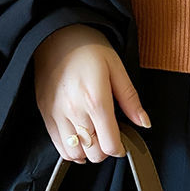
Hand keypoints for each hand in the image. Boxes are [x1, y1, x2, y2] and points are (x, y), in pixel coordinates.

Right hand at [32, 23, 150, 163]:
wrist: (57, 35)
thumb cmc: (89, 48)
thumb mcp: (117, 68)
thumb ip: (130, 100)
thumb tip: (144, 123)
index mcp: (96, 100)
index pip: (110, 145)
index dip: (120, 148)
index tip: (123, 142)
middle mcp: (75, 112)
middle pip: (94, 153)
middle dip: (105, 149)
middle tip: (109, 135)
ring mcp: (57, 115)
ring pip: (74, 155)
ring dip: (87, 151)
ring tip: (94, 136)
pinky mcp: (45, 115)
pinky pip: (58, 146)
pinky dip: (71, 149)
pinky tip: (80, 138)